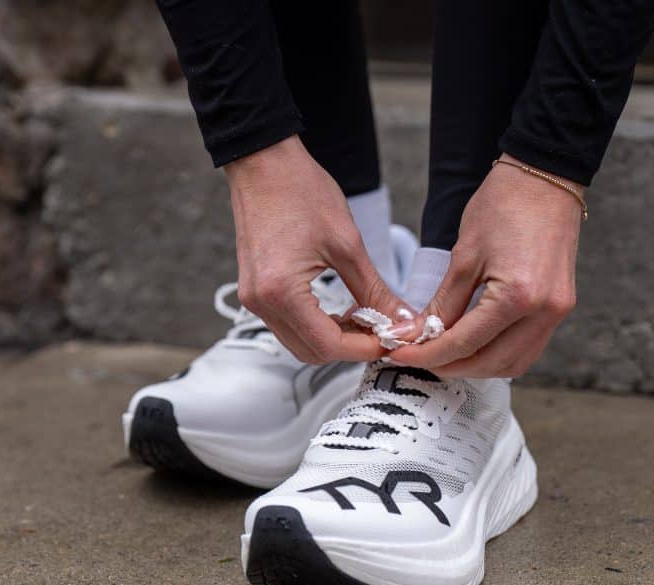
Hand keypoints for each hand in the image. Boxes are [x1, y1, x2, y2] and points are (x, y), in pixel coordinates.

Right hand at [226, 136, 406, 363]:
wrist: (262, 163)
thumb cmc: (300, 191)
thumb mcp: (347, 243)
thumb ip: (374, 289)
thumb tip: (400, 320)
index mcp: (281, 291)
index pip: (327, 344)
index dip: (365, 348)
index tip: (393, 339)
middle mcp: (261, 302)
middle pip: (311, 352)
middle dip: (351, 348)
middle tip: (384, 331)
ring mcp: (253, 299)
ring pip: (299, 342)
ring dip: (335, 339)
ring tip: (367, 318)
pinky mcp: (255, 291)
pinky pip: (289, 324)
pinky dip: (317, 325)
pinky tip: (343, 308)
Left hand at [390, 154, 580, 377]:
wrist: (545, 175)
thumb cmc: (504, 204)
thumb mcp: (464, 255)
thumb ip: (441, 303)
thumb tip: (414, 335)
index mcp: (518, 295)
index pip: (465, 343)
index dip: (427, 354)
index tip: (399, 353)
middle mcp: (544, 311)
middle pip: (491, 363)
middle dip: (450, 366)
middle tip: (417, 357)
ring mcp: (557, 312)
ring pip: (514, 363)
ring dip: (477, 366)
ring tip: (443, 354)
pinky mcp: (560, 306)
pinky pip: (528, 347)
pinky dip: (499, 353)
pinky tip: (474, 344)